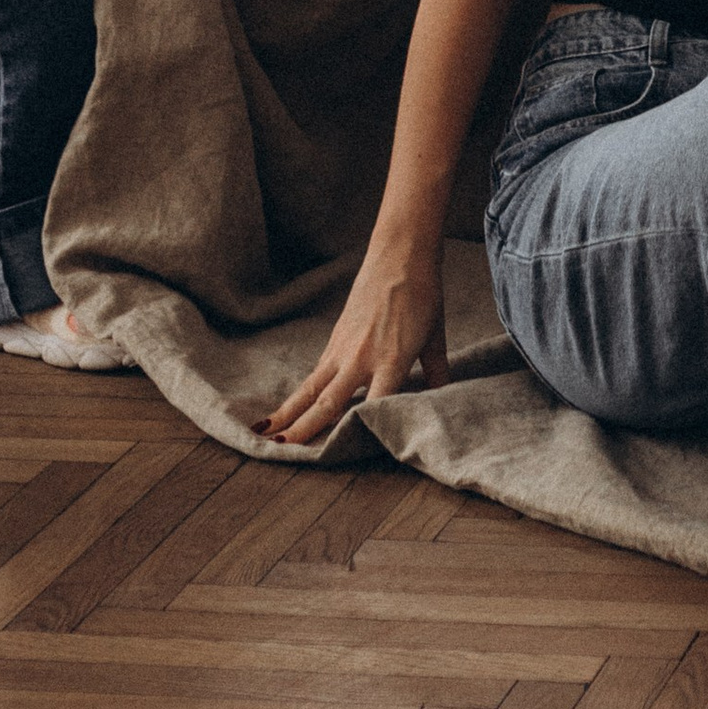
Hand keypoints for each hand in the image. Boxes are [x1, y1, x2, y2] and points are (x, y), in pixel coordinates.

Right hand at [261, 245, 447, 445]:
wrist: (399, 255)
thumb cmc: (422, 295)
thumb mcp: (436, 336)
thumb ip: (436, 372)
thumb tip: (442, 399)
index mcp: (392, 359)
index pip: (375, 406)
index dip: (364, 431)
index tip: (351, 453)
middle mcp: (362, 357)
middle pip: (330, 401)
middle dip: (306, 428)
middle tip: (282, 451)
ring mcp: (344, 348)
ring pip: (312, 388)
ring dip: (289, 412)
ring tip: (266, 434)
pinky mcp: (335, 339)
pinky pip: (316, 373)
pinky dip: (300, 393)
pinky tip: (287, 409)